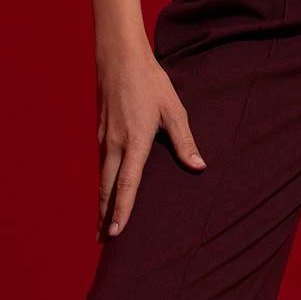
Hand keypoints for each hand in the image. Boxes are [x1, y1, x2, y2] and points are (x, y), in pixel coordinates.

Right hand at [95, 45, 204, 237]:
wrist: (119, 57)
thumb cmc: (150, 82)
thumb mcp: (173, 110)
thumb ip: (184, 142)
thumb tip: (199, 167)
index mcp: (134, 141)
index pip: (127, 184)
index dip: (122, 210)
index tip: (116, 232)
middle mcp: (114, 144)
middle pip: (107, 189)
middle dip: (104, 216)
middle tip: (104, 242)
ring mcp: (104, 139)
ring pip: (101, 179)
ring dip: (102, 203)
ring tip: (103, 225)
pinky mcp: (101, 133)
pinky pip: (101, 166)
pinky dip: (102, 185)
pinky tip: (106, 194)